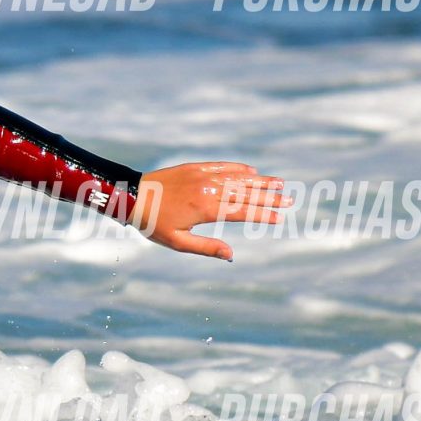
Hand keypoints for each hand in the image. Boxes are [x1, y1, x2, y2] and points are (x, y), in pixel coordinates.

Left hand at [129, 162, 285, 260]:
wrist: (131, 196)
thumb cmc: (153, 224)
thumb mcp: (177, 242)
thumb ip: (206, 247)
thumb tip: (231, 254)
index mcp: (205, 210)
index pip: (241, 213)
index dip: (262, 216)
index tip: (280, 219)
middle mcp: (207, 190)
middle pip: (245, 194)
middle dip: (269, 198)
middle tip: (289, 200)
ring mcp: (202, 176)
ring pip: (237, 178)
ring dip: (259, 181)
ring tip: (279, 183)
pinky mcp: (194, 168)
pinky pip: (221, 166)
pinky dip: (237, 168)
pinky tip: (251, 170)